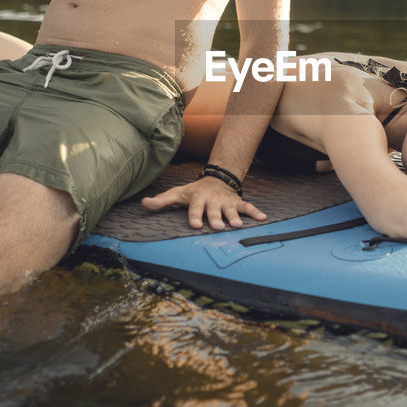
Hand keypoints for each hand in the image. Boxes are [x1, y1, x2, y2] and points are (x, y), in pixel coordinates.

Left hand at [141, 176, 266, 229]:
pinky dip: (255, 212)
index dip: (195, 215)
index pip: (195, 207)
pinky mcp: (237, 202)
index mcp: (198, 197)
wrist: (216, 179)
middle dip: (216, 217)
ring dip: (234, 216)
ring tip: (237, 225)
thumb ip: (162, 201)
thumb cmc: (193, 191)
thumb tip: (144, 203)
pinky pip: (247, 206)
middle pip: (214, 210)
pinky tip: (262, 218)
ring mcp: (226, 201)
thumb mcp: (177, 193)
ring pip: (231, 209)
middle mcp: (213, 199)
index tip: (195, 225)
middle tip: (218, 226)